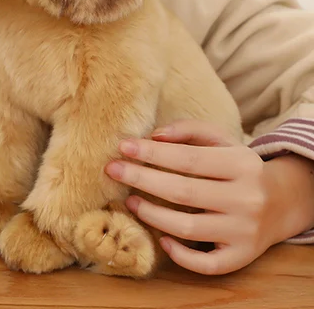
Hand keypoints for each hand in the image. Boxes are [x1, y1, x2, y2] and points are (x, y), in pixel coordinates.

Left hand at [104, 119, 293, 274]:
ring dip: (151, 215)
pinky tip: (160, 238)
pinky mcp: (242, 257)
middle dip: (141, 179)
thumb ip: (188, 131)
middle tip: (112, 170)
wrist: (283, 202)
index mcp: (241, 164)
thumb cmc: (238, 166)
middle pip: (183, 192)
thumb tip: (154, 136)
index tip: (123, 146)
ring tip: (130, 200)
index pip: (188, 159)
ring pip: (188, 228)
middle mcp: (246, 199)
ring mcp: (245, 232)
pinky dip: (180, 254)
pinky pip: (206, 264)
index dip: (152, 153)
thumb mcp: (221, 140)